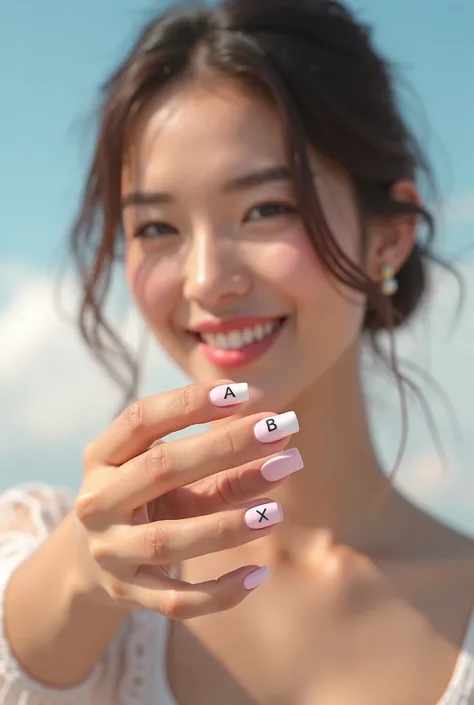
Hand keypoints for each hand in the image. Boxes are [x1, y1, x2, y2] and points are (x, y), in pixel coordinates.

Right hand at [74, 380, 301, 618]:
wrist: (91, 559)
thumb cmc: (145, 497)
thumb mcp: (168, 472)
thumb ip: (220, 462)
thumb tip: (281, 445)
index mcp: (102, 458)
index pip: (141, 420)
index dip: (188, 402)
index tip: (242, 393)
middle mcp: (98, 502)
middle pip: (162, 469)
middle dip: (226, 447)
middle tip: (281, 432)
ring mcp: (110, 551)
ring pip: (171, 540)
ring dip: (227, 525)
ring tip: (276, 511)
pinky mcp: (128, 594)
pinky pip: (177, 600)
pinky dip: (219, 592)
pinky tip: (258, 574)